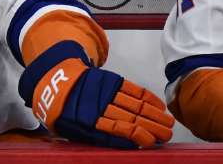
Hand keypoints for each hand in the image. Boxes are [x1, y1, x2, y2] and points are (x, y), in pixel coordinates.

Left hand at [19, 43, 172, 147]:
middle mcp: (98, 106)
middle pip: (130, 117)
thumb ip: (93, 138)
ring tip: (169, 123)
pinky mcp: (109, 79)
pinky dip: (147, 97)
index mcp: (86, 121)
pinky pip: (131, 88)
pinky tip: (159, 105)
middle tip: (167, 135)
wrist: (54, 78)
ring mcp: (104, 91)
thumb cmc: (63, 111)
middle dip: (151, 127)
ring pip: (134, 104)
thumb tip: (122, 145)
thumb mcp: (69, 129)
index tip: (151, 143)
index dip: (137, 137)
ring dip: (154, 114)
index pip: (117, 130)